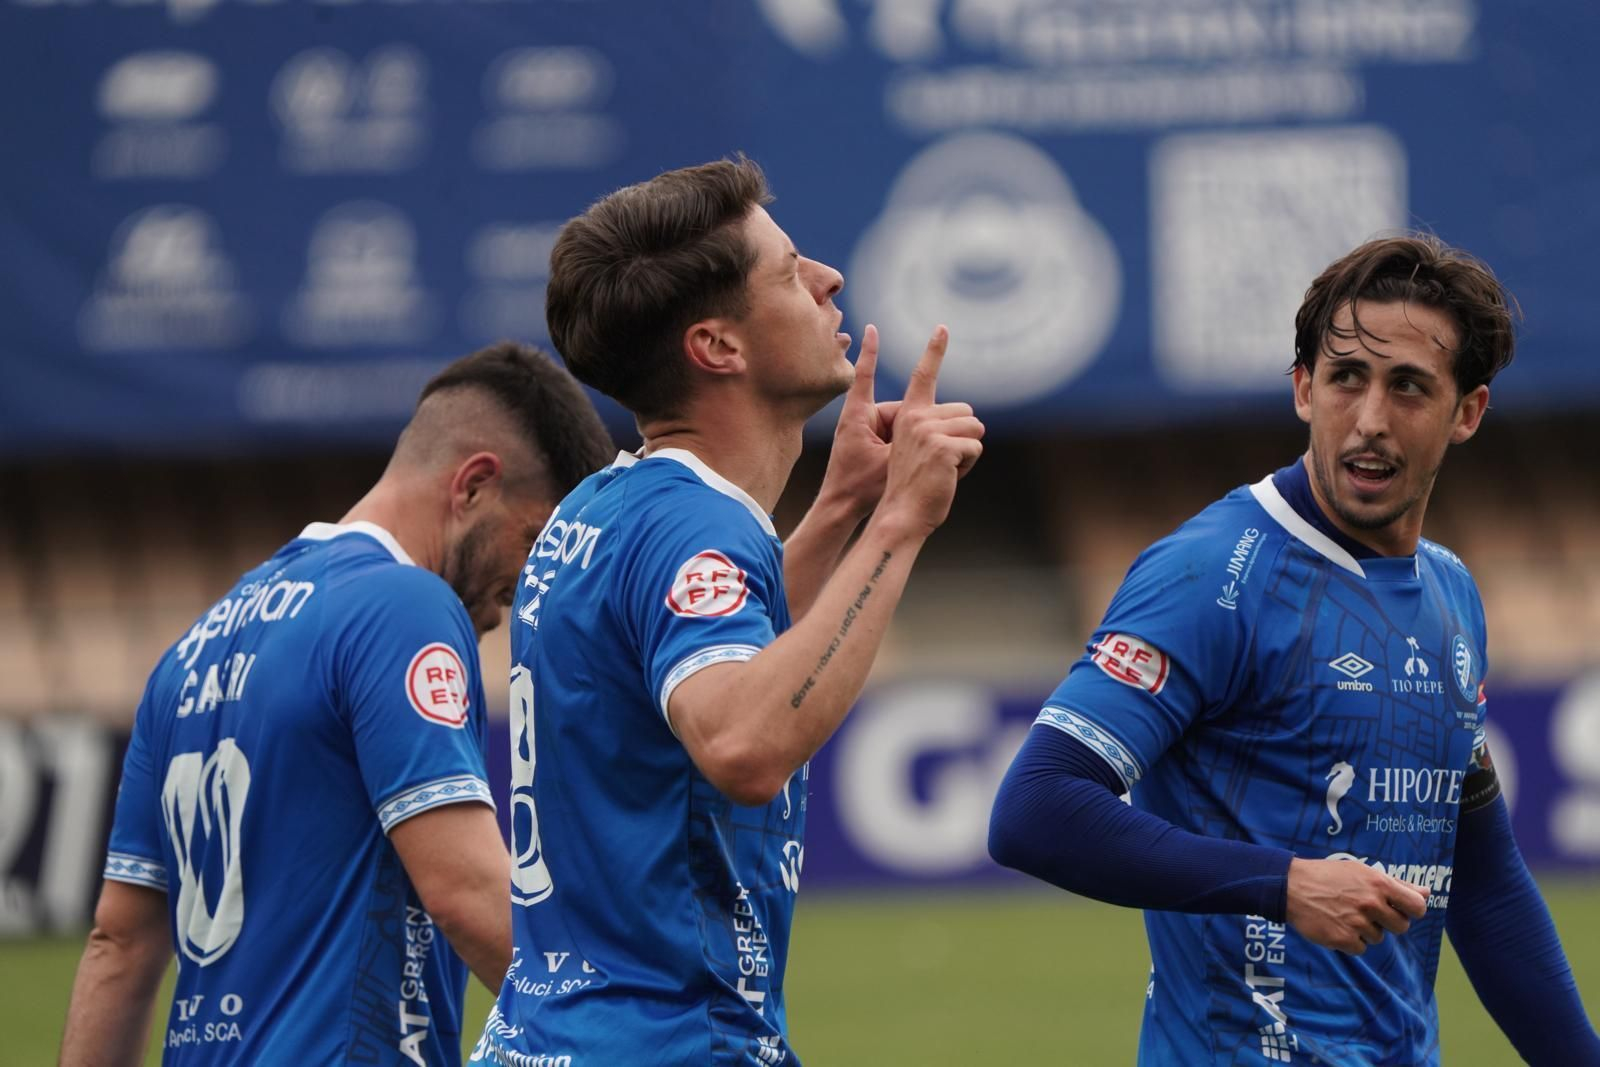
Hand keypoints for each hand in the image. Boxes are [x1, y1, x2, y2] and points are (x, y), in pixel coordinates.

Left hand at [815, 324, 900, 519]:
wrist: (839, 509)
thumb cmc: (860, 487)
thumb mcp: (888, 461)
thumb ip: (910, 439)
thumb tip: (936, 424)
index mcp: (859, 415)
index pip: (866, 376)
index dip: (871, 352)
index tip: (871, 328)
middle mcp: (862, 417)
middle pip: (901, 407)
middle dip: (918, 423)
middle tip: (914, 448)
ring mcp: (866, 431)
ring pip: (904, 423)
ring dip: (915, 437)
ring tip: (910, 459)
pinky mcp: (871, 444)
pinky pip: (897, 435)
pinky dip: (909, 443)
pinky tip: (919, 458)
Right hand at [874, 325, 983, 540]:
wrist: (901, 514)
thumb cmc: (912, 488)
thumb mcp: (920, 451)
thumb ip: (936, 431)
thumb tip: (973, 425)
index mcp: (910, 415)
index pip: (923, 376)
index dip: (934, 350)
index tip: (942, 327)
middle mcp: (918, 418)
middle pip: (968, 415)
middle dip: (966, 439)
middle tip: (940, 463)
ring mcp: (929, 431)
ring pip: (975, 431)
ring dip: (968, 454)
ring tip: (943, 470)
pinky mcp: (943, 446)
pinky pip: (975, 449)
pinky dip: (969, 467)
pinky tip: (947, 478)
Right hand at [1285, 857, 1429, 954]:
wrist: (1290, 885)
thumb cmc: (1329, 876)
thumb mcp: (1363, 872)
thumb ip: (1397, 884)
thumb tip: (1427, 892)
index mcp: (1379, 884)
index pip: (1417, 907)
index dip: (1411, 910)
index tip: (1400, 909)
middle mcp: (1371, 903)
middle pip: (1401, 927)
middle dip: (1388, 922)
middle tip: (1367, 911)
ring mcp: (1356, 923)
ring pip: (1378, 938)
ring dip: (1365, 931)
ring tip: (1345, 914)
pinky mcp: (1342, 939)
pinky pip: (1360, 948)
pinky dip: (1350, 941)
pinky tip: (1336, 925)